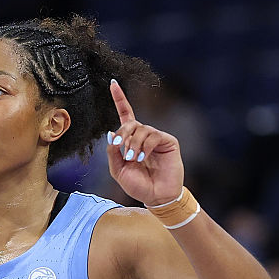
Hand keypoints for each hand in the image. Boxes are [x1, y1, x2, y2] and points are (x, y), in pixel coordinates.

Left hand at [106, 80, 184, 206]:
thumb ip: (113, 152)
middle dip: (122, 134)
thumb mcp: (118, 170)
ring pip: (140, 129)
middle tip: (121, 150)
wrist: (156, 196)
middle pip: (129, 122)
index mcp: (130, 139)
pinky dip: (145, 146)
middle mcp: (143, 135)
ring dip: (133, 144)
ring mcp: (156, 137)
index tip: (113, 83)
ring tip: (134, 158)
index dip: (119, 98)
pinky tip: (144, 157)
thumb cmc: (138, 185)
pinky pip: (153, 136)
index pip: (125, 114)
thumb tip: (111, 133)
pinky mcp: (168, 141)